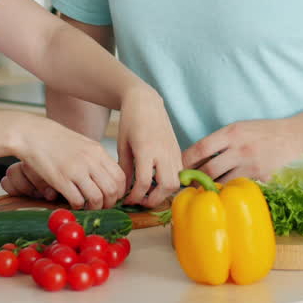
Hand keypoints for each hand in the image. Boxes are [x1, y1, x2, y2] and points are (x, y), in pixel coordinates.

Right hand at [8, 117, 125, 209]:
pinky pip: (78, 200)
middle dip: (110, 203)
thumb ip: (96, 158)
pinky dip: (79, 206)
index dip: (120, 192)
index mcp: (97, 151)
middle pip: (112, 190)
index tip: (113, 197)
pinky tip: (74, 203)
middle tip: (102, 206)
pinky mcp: (61, 179)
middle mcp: (90, 160)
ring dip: (95, 208)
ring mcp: (75, 170)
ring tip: (88, 207)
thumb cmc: (55, 139)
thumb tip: (107, 177)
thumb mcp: (82, 143)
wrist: (32, 134)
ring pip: (97, 199)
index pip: (120, 177)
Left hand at [115, 87, 182, 206]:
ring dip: (163, 193)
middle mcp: (164, 152)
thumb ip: (125, 169)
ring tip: (148, 193)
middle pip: (167, 186)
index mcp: (146, 149)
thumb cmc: (130, 121)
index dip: (135, 196)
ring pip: (176, 182)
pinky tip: (156, 181)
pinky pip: (179, 173)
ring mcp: (173, 152)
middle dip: (153, 200)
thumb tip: (125, 191)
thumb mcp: (123, 145)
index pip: (144, 183)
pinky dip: (169, 183)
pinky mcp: (178, 151)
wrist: (146, 102)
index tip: (127, 200)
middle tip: (140, 201)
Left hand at [181, 118, 301, 183]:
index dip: (185, 161)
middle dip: (194, 180)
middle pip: (208, 169)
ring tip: (199, 193)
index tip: (178, 169)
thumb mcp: (241, 128)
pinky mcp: (261, 178)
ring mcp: (251, 165)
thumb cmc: (264, 132)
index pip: (201, 148)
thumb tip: (196, 156)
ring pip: (222, 182)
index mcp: (231, 133)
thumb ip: (221, 141)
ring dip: (209, 189)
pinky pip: (238, 188)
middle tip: (185, 187)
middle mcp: (239, 148)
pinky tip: (222, 195)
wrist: (296, 137)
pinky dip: (228, 192)